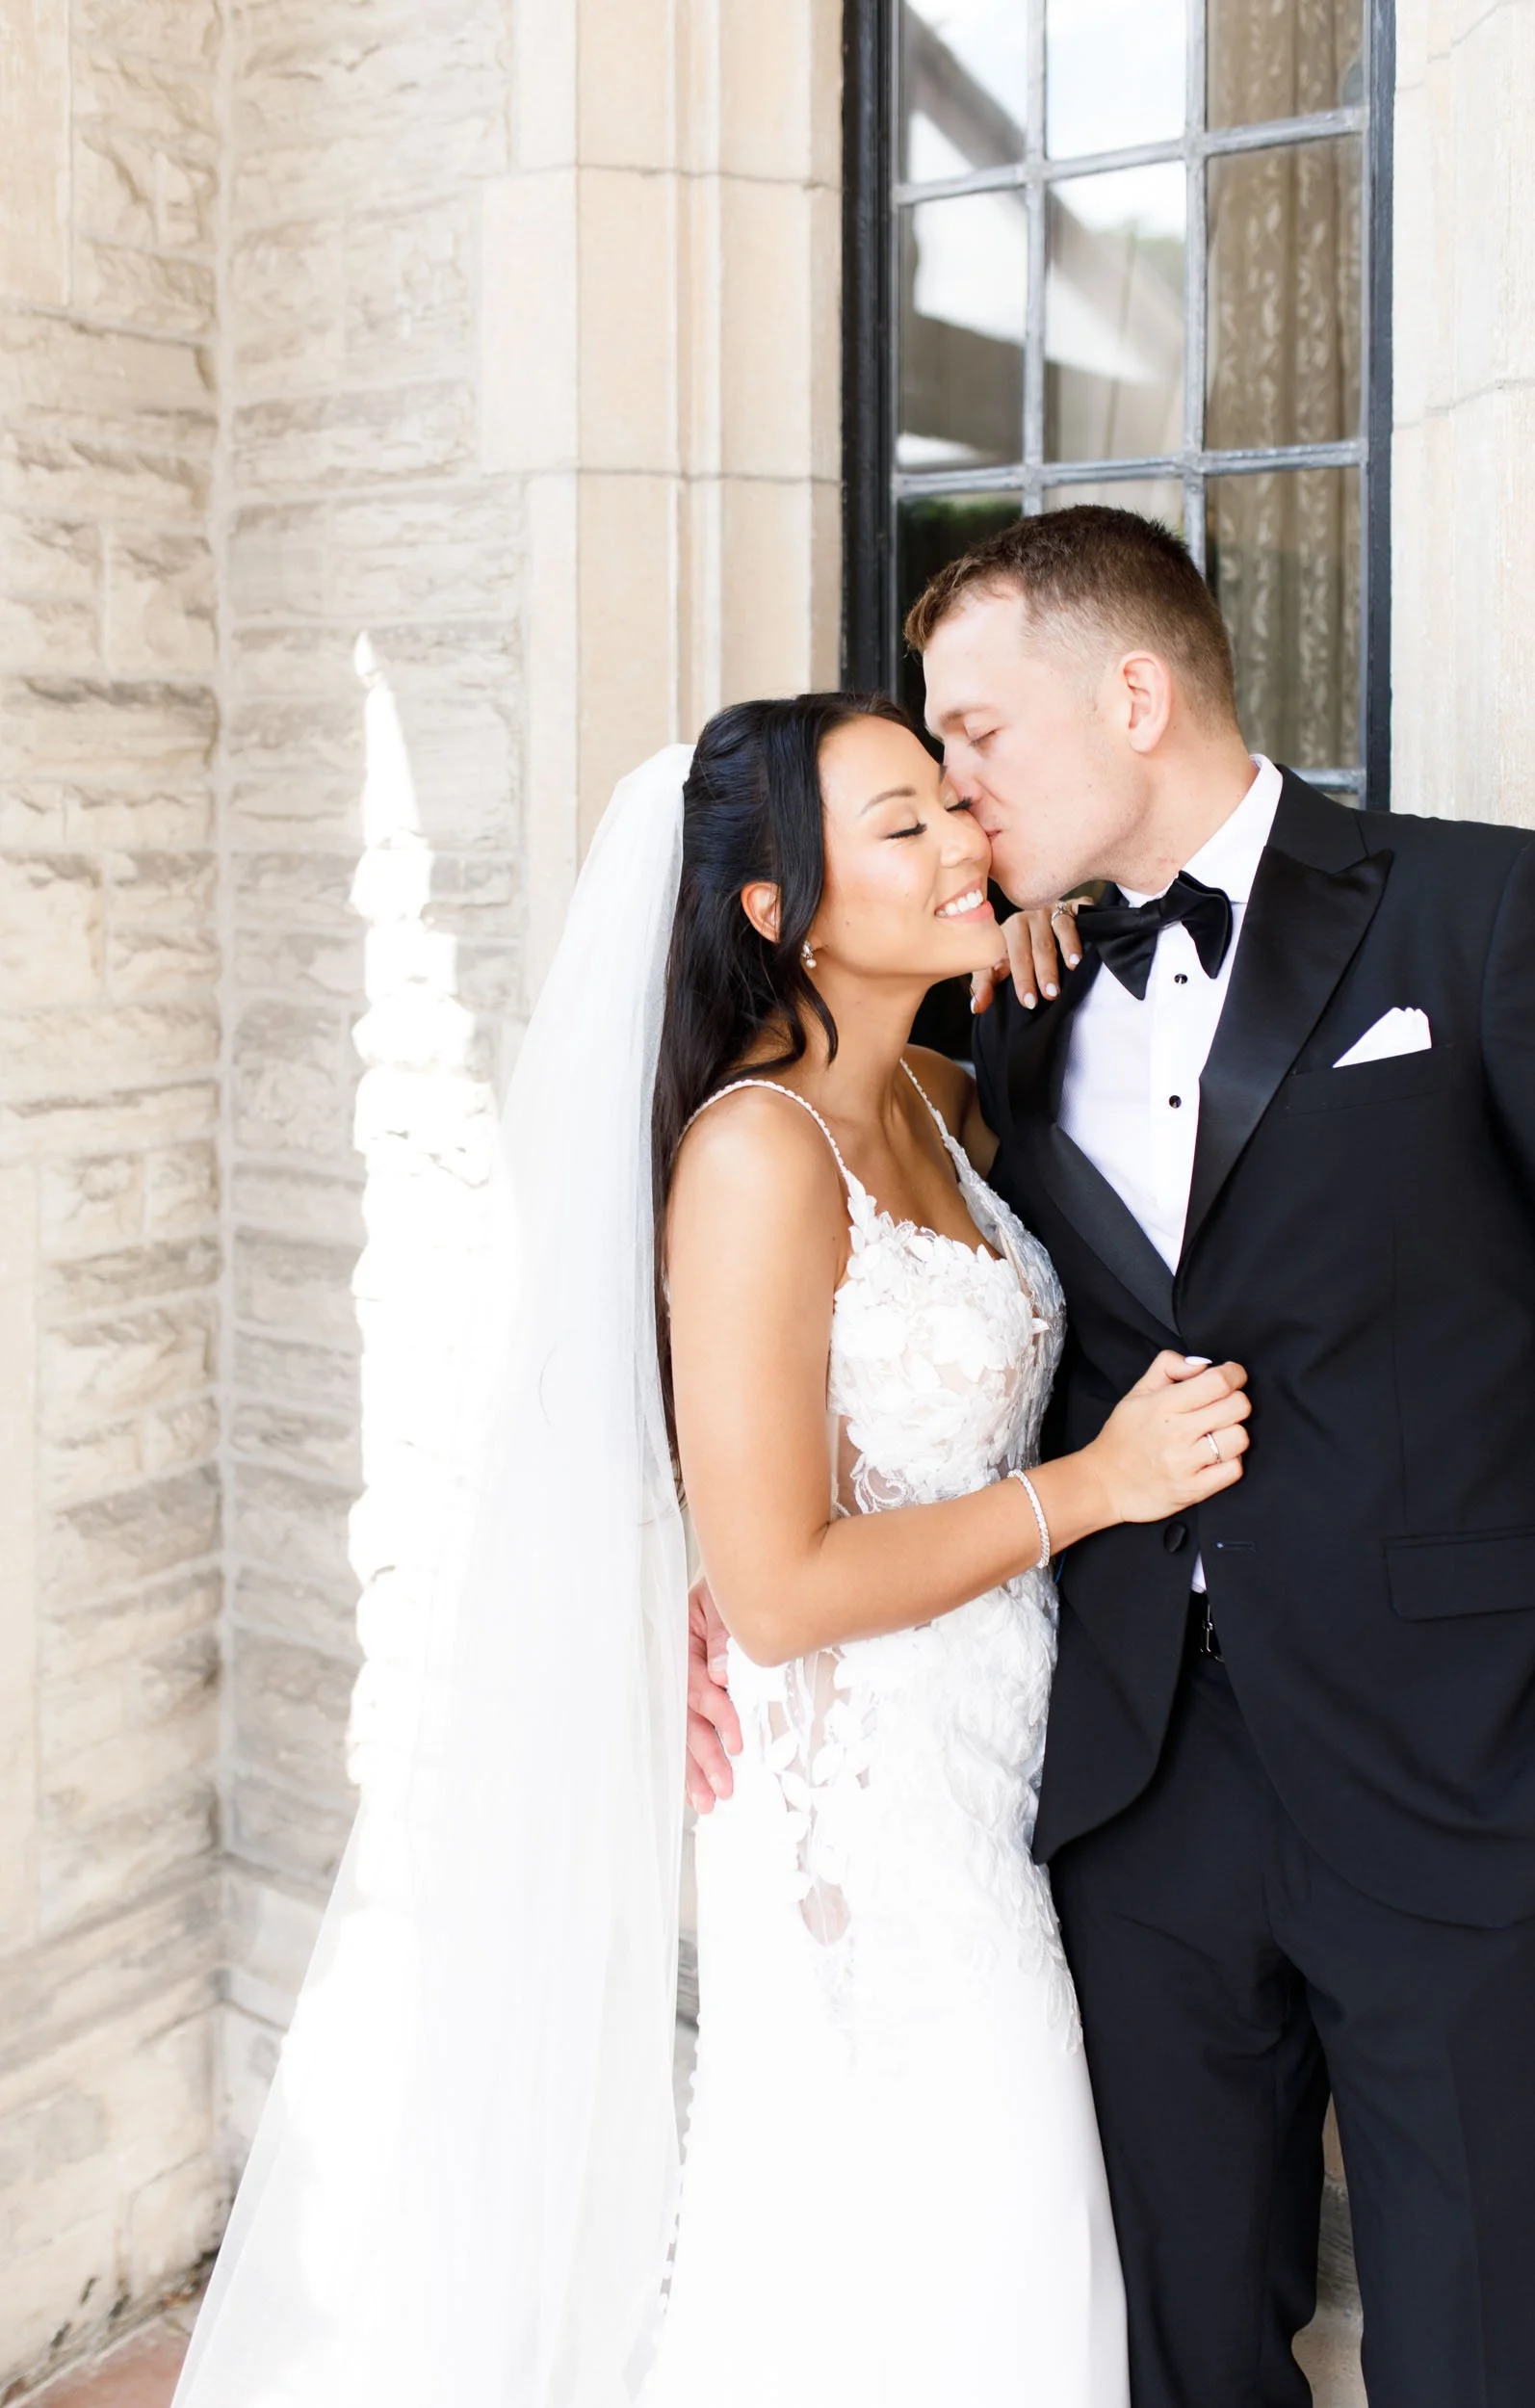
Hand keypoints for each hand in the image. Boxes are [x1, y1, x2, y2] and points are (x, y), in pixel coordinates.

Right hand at [686, 1572, 740, 1812]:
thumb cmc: (729, 1591)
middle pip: (685, 1718)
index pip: (695, 1687)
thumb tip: (719, 1674)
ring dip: (695, 1768)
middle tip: (723, 1789)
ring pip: (683, 1731)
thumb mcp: (724, 1603)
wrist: (732, 1579)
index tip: (737, 1742)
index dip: (716, 1716)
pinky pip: (686, 1729)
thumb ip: (722, 1636)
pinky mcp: (690, 1693)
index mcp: (680, 1643)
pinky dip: (690, 1759)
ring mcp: (680, 1683)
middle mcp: (675, 1668)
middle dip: (704, 1757)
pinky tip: (696, 1788)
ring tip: (708, 1802)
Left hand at [971, 899, 1083, 1016]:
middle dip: (1045, 971)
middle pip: (1039, 945)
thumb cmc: (1016, 949)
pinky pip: (1081, 913)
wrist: (1039, 923)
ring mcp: (1055, 909)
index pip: (1016, 956)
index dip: (1022, 980)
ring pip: (1061, 927)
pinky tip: (1089, 943)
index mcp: (1012, 929)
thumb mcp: (996, 965)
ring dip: (1068, 947)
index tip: (1028, 1002)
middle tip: (1051, 994)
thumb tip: (977, 1008)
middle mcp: (1033, 916)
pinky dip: (1084, 926)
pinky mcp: (1076, 906)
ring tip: (1073, 967)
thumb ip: (986, 985)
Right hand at [1085, 1352, 1249, 1523]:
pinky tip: (1216, 1458)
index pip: (1218, 1382)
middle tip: (1224, 1406)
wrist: (1104, 1484)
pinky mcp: (1193, 1489)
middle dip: (1237, 1401)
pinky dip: (1231, 1461)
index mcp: (1163, 1404)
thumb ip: (1168, 1366)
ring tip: (1218, 1434)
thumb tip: (1202, 1364)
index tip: (1233, 1376)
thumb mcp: (1137, 1393)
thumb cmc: (1123, 1436)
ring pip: (1240, 1438)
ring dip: (1234, 1433)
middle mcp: (1177, 1433)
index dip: (1234, 1374)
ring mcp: (1186, 1463)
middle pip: (1237, 1407)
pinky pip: (1234, 1470)